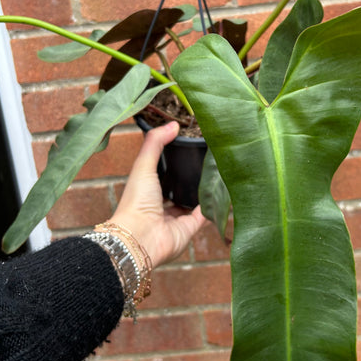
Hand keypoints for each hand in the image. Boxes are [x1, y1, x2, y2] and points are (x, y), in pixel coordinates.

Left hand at [110, 122, 206, 267]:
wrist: (140, 237)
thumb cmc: (136, 200)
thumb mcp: (143, 165)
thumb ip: (155, 143)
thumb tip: (174, 124)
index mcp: (148, 190)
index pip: (164, 173)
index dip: (175, 160)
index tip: (189, 145)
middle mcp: (162, 204)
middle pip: (180, 187)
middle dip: (191, 176)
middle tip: (208, 158)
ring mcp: (176, 218)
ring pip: (193, 201)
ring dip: (204, 190)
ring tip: (219, 171)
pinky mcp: (189, 229)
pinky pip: (205, 215)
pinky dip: (214, 205)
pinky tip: (224, 190)